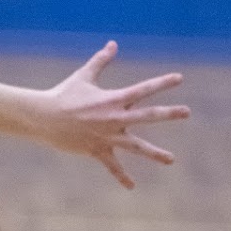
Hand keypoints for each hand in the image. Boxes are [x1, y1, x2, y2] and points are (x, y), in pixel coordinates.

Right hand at [44, 41, 188, 187]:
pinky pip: (112, 166)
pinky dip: (121, 177)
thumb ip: (101, 61)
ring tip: (171, 160)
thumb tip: (113, 44)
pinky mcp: (97, 150)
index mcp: (112, 99)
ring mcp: (107, 136)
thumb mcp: (84, 76)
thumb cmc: (64, 94)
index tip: (179, 78)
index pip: (143, 89)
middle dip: (169, 114)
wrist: (43, 117)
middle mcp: (114, 118)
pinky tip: (132, 187)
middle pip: (147, 116)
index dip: (162, 83)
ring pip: (136, 147)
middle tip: (187, 112)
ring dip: (155, 153)